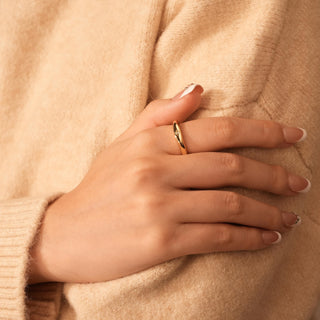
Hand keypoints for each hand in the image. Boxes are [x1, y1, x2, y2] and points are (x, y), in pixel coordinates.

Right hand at [28, 84, 308, 284]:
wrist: (63, 234)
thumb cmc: (96, 188)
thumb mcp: (121, 143)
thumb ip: (158, 114)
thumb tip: (199, 90)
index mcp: (150, 143)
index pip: (219, 131)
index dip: (264, 133)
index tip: (293, 137)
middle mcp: (156, 171)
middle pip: (232, 168)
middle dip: (274, 176)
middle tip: (299, 184)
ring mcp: (158, 207)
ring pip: (230, 204)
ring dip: (268, 212)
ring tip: (290, 217)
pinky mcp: (159, 242)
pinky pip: (217, 236)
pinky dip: (248, 238)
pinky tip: (266, 238)